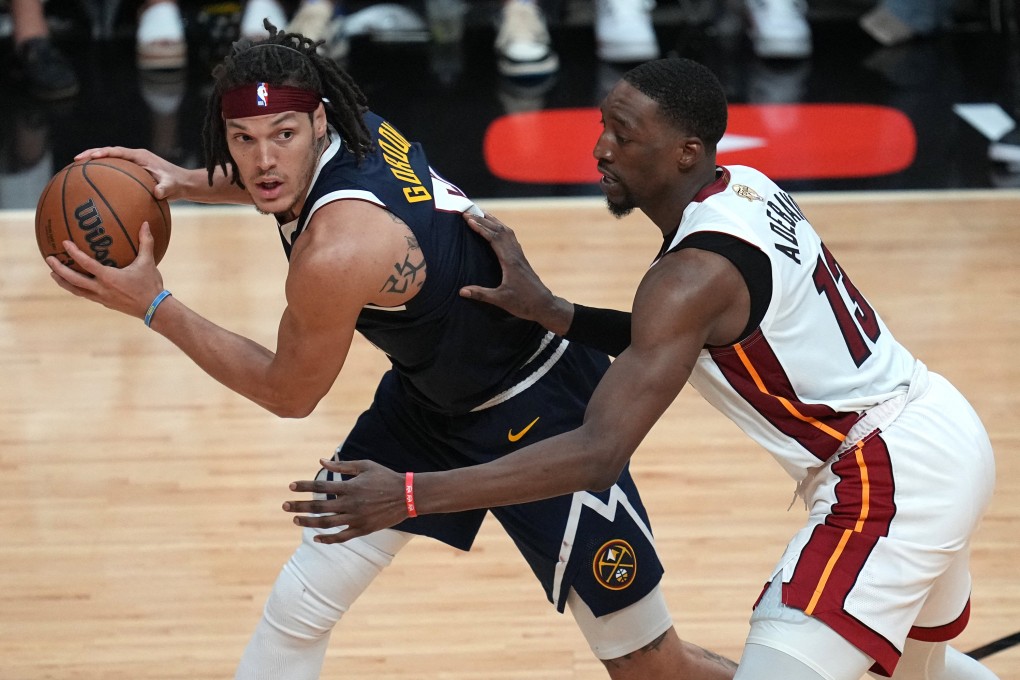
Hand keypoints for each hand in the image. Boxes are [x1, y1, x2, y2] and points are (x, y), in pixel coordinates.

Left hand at [46, 223, 165, 319]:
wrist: (154, 309)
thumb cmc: (151, 285)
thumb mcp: (148, 262)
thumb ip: (146, 242)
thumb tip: (146, 223)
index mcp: (109, 277)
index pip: (86, 264)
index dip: (74, 253)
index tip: (64, 243)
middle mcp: (101, 289)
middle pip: (73, 280)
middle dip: (59, 269)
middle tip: (48, 259)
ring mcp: (101, 298)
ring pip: (76, 290)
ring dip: (63, 282)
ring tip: (53, 274)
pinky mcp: (104, 303)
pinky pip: (85, 294)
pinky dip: (75, 288)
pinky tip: (74, 283)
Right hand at [74, 147, 187, 201]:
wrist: (182, 184)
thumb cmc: (177, 184)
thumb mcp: (171, 186)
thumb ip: (165, 188)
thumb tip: (157, 193)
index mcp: (140, 156)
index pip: (118, 151)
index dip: (104, 153)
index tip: (91, 157)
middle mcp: (134, 157)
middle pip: (108, 152)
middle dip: (92, 154)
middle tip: (76, 160)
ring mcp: (132, 164)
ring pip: (109, 161)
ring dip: (94, 164)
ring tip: (76, 171)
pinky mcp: (132, 172)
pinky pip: (114, 173)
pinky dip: (104, 177)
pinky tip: (93, 188)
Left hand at [283, 459, 407, 543]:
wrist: (407, 495)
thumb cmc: (385, 477)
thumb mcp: (365, 466)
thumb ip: (343, 466)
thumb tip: (321, 461)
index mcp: (350, 487)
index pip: (321, 486)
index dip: (304, 486)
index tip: (290, 487)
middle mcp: (351, 504)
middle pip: (319, 507)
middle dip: (299, 506)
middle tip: (284, 506)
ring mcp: (356, 519)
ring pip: (326, 524)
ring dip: (308, 522)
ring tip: (295, 519)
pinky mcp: (363, 529)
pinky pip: (341, 537)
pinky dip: (327, 539)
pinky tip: (316, 537)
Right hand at [460, 212, 573, 335]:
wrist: (544, 305)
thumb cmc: (524, 303)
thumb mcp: (500, 300)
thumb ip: (481, 294)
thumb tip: (461, 291)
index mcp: (510, 261)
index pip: (494, 238)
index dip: (480, 227)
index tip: (468, 219)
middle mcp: (515, 255)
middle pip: (500, 231)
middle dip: (484, 220)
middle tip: (469, 211)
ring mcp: (519, 256)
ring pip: (507, 232)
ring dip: (494, 221)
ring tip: (482, 213)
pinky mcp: (521, 260)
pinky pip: (511, 238)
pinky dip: (502, 230)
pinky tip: (498, 230)